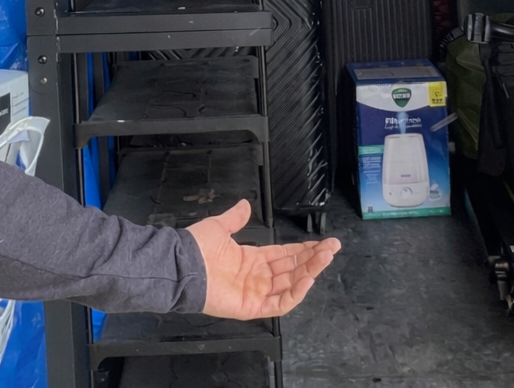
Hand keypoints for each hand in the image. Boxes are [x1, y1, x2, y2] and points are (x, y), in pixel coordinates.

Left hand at [185, 200, 340, 319]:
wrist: (181, 266)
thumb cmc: (196, 248)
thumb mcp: (219, 227)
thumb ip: (235, 218)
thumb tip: (246, 205)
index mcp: (251, 259)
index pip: (284, 255)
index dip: (303, 249)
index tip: (321, 243)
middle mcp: (256, 276)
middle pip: (292, 269)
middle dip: (314, 258)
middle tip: (332, 248)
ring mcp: (256, 292)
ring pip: (290, 284)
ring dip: (310, 271)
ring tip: (325, 258)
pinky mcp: (252, 307)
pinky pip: (279, 304)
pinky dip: (295, 293)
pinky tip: (308, 279)